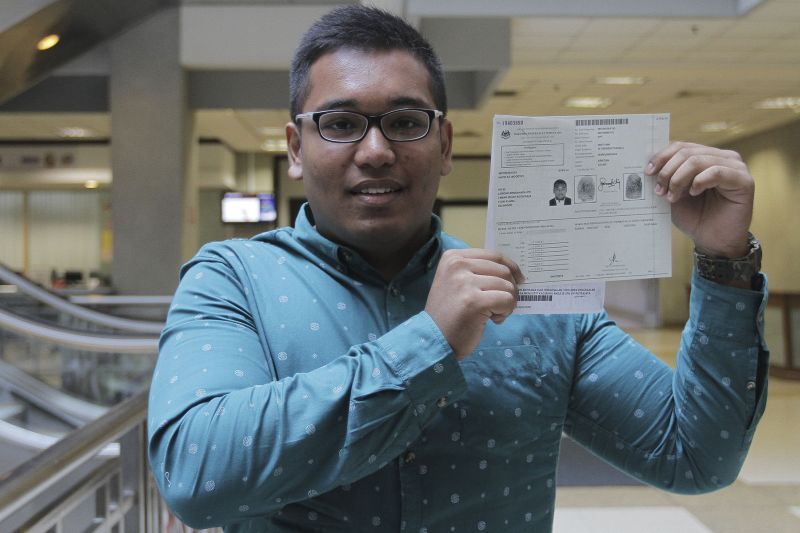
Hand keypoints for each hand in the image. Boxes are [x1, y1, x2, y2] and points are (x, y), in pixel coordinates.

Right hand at [425, 249, 522, 359]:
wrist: (434, 338)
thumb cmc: (449, 312)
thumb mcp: (456, 282)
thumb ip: (478, 271)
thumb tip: (513, 272)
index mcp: (453, 257)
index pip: (493, 255)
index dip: (510, 267)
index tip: (517, 280)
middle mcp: (457, 265)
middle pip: (503, 270)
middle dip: (510, 289)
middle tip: (500, 305)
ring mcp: (465, 282)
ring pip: (507, 286)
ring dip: (508, 303)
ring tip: (493, 314)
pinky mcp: (475, 301)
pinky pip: (507, 300)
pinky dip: (506, 312)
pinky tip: (493, 319)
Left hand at [646, 141, 753, 257]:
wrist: (712, 241)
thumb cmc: (694, 217)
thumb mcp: (674, 193)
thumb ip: (666, 177)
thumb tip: (649, 164)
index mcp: (706, 156)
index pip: (681, 146)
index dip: (662, 157)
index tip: (648, 172)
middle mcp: (722, 157)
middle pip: (687, 152)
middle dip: (668, 171)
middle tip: (659, 190)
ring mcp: (735, 167)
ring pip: (698, 160)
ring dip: (679, 179)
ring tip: (672, 196)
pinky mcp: (744, 180)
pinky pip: (716, 172)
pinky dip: (699, 182)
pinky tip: (693, 193)